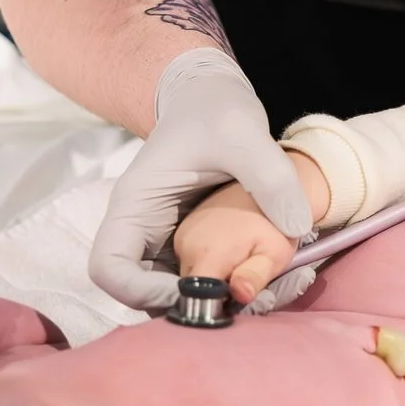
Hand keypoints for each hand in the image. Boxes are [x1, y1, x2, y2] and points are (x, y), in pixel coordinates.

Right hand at [88, 49, 313, 311]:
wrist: (213, 99)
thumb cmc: (215, 111)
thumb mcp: (244, 134)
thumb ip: (270, 176)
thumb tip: (295, 228)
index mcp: (134, 205)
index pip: (110, 269)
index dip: (141, 292)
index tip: (192, 291)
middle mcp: (141, 231)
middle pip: (138, 292)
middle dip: (182, 307)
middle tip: (234, 305)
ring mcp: (164, 241)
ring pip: (170, 293)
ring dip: (207, 304)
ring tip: (254, 296)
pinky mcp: (190, 245)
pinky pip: (199, 279)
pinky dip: (224, 288)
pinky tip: (260, 281)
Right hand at [175, 180, 303, 303]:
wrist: (267, 189)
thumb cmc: (276, 225)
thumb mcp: (274, 254)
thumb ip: (255, 276)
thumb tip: (240, 295)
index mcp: (207, 254)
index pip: (195, 297)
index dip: (213, 306)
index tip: (231, 302)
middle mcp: (186, 245)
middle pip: (192, 288)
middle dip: (213, 292)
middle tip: (239, 280)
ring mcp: (182, 236)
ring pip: (191, 274)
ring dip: (210, 278)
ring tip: (235, 264)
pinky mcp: (183, 231)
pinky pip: (189, 259)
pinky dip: (206, 263)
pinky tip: (225, 253)